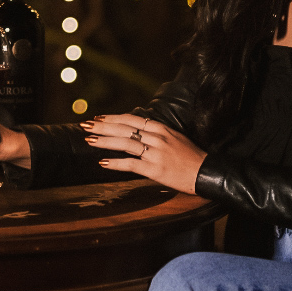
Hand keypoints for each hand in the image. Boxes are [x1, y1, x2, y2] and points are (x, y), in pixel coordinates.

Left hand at [82, 114, 206, 194]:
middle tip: (85, 125)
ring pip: (125, 143)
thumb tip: (136, 132)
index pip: (132, 119)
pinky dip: (116, 163)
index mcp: (161, 128)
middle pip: (125, 128)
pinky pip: (132, 164)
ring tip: (89, 140)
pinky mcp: (155, 169)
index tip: (98, 117)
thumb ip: (156, 134)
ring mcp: (156, 153)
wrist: (206, 173)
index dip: (113, 118)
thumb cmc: (191, 157)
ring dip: (105, 141)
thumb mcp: (174, 138)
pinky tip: (103, 163)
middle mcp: (157, 138)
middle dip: (103, 126)